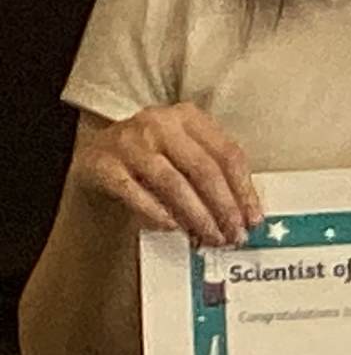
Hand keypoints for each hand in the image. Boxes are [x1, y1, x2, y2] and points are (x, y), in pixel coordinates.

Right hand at [73, 104, 260, 246]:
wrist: (93, 156)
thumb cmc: (150, 156)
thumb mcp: (183, 151)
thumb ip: (210, 171)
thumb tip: (241, 211)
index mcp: (189, 117)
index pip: (228, 153)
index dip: (244, 188)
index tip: (253, 218)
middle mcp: (160, 124)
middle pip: (204, 169)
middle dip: (224, 207)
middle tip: (234, 234)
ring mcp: (130, 143)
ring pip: (174, 183)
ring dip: (197, 216)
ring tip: (211, 237)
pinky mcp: (104, 165)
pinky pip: (136, 193)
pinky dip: (157, 212)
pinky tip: (173, 227)